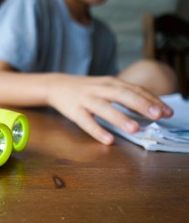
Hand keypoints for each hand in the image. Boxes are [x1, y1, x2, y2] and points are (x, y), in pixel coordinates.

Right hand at [46, 75, 173, 144]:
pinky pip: (86, 122)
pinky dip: (97, 131)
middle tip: (158, 116)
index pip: (135, 89)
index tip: (167, 111)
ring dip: (120, 118)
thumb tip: (149, 107)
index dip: (152, 99)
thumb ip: (124, 94)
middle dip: (141, 104)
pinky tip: (108, 140)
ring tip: (135, 129)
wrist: (56, 85)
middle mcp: (100, 89)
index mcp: (111, 82)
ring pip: (104, 108)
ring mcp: (86, 100)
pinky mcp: (74, 111)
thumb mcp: (106, 86)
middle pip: (122, 95)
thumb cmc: (86, 89)